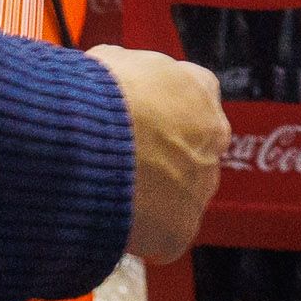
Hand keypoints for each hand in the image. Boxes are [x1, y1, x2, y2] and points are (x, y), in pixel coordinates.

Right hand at [92, 45, 228, 262]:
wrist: (88, 141)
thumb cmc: (97, 96)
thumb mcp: (111, 62)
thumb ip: (128, 72)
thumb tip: (114, 76)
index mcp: (199, 91)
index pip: (194, 97)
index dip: (163, 110)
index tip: (140, 118)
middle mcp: (212, 138)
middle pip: (192, 150)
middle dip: (163, 156)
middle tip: (123, 160)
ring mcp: (200, 186)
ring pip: (181, 195)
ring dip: (154, 196)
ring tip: (110, 192)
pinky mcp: (181, 229)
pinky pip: (165, 238)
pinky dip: (142, 236)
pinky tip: (112, 223)